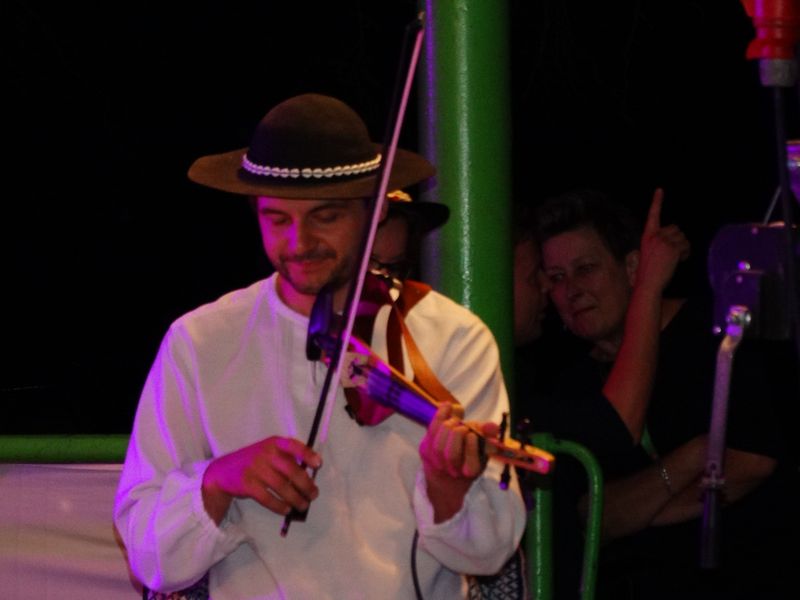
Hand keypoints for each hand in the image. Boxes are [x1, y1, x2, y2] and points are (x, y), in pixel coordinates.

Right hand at [202, 437, 321, 523]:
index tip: (318, 464)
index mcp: (273, 443)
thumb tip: (309, 476)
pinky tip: (286, 509)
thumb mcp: (268, 452)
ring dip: (295, 498)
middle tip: (314, 494)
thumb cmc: (253, 462)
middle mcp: (265, 453)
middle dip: (306, 485)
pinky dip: (279, 506)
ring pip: (282, 486)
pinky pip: (268, 498)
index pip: (293, 445)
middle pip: (291, 470)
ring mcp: (255, 469)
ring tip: (303, 505)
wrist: (223, 472)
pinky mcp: (247, 485)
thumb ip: (286, 459)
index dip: (307, 454)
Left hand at [419, 403, 495, 521]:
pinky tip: (447, 407)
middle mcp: (452, 471)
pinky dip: (439, 417)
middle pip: (452, 455)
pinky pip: (430, 433)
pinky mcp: (425, 451)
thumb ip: (489, 436)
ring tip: (455, 420)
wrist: (446, 473)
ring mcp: (436, 462)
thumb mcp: (483, 447)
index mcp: (470, 472)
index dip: (471, 446)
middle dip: (458, 435)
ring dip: (447, 427)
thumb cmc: (468, 454)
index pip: (471, 465)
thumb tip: (492, 427)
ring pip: (439, 446)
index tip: (472, 435)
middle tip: (464, 426)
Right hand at [635, 188, 690, 293]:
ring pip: (682, 236)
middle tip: (674, 253)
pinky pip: (686, 245)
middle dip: (678, 239)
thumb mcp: (650, 252)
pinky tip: (679, 260)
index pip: (652, 215)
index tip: (659, 190)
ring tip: (675, 258)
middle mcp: (655, 236)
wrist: (648, 282)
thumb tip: (678, 238)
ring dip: (683, 246)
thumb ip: (660, 242)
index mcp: (647, 236)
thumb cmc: (649, 271)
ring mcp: (663, 241)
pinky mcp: (672, 248)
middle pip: (675, 228)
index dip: (656, 202)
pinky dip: (686, 252)